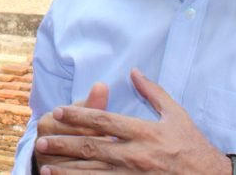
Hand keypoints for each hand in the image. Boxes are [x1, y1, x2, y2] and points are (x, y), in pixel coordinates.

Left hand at [34, 69, 230, 173]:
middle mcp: (135, 154)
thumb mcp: (176, 114)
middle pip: (91, 147)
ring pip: (93, 172)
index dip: (78, 116)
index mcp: (143, 132)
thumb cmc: (193, 146)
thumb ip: (153, 92)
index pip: (103, 121)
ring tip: (45, 165)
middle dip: (63, 144)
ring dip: (67, 169)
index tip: (58, 112)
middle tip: (41, 141)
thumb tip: (134, 71)